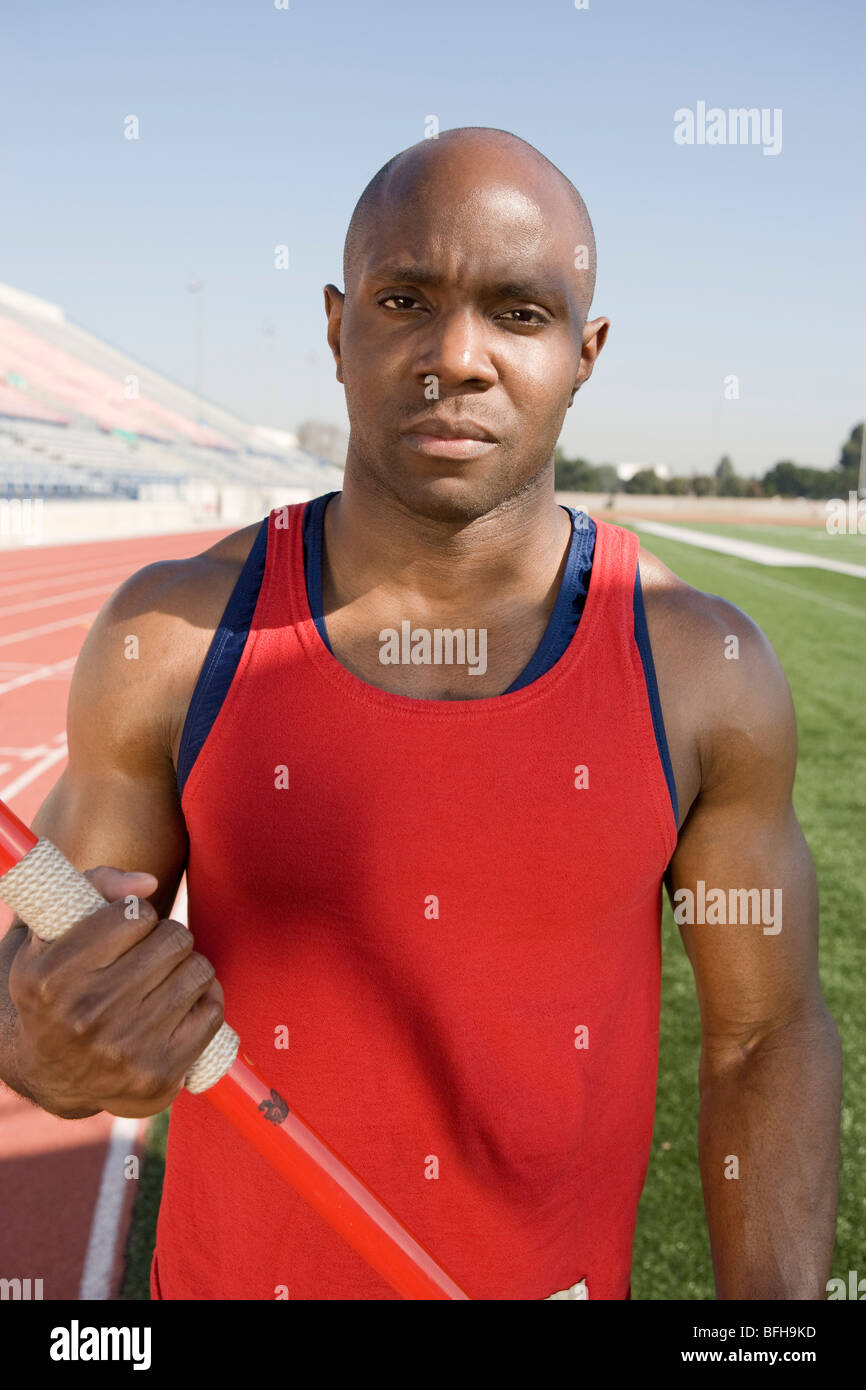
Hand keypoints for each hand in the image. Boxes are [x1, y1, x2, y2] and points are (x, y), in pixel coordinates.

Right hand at [8, 866, 223, 1117]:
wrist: (51, 1073)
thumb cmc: (56, 988)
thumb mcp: (48, 933)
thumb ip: (92, 887)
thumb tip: (149, 883)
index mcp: (50, 978)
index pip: (135, 915)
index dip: (138, 914)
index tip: (128, 926)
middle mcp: (85, 1016)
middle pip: (174, 939)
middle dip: (167, 937)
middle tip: (151, 951)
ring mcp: (124, 1051)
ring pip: (198, 971)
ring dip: (188, 966)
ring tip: (165, 976)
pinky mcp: (157, 1076)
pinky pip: (212, 1012)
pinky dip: (205, 998)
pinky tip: (183, 1001)